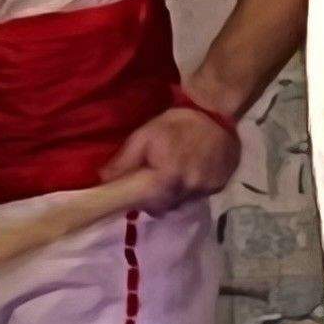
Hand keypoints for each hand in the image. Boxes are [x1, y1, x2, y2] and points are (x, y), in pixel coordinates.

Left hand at [109, 97, 240, 203]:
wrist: (219, 115)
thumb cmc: (178, 123)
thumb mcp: (145, 135)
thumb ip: (124, 160)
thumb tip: (104, 179)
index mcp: (166, 178)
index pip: (139, 204)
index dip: (129, 200)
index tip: (125, 194)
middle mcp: (185, 191)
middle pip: (158, 208)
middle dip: (149, 198)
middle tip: (149, 179)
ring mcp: (203, 192)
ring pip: (177, 204)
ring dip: (168, 195)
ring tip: (170, 173)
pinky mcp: (217, 190)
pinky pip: (194, 198)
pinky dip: (187, 190)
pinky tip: (189, 171)